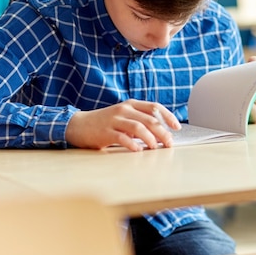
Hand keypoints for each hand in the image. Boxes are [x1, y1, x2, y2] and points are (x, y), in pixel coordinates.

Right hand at [64, 99, 181, 151]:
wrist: (78, 125)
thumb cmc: (104, 123)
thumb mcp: (123, 116)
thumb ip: (140, 121)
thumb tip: (161, 134)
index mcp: (131, 104)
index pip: (154, 107)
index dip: (168, 116)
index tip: (177, 127)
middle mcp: (124, 109)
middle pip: (149, 119)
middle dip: (163, 132)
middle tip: (169, 143)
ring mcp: (114, 120)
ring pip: (138, 127)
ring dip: (150, 139)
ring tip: (155, 147)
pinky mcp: (105, 132)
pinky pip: (122, 137)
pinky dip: (132, 144)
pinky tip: (138, 150)